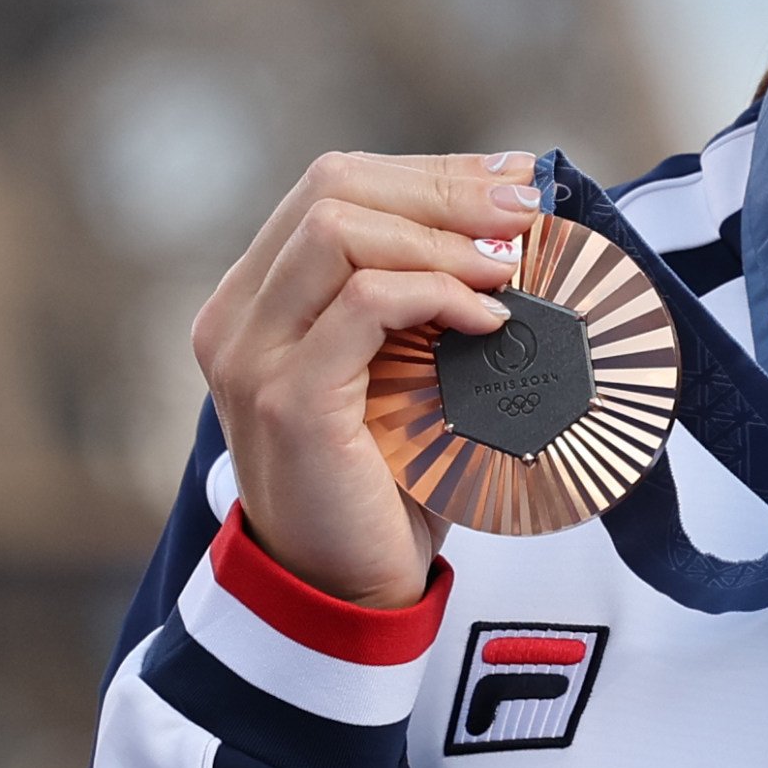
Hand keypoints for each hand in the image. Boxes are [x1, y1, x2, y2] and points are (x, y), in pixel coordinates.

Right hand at [192, 151, 542, 608]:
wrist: (346, 594)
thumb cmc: (387, 483)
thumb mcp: (405, 368)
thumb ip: (427, 297)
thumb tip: (514, 217)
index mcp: (255, 299)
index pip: (332, 186)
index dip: (430, 173)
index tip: (515, 179)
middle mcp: (237, 318)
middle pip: (332, 187)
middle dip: (444, 187)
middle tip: (529, 209)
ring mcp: (252, 357)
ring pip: (338, 227)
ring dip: (442, 235)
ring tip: (509, 265)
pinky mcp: (288, 399)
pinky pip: (365, 302)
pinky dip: (437, 293)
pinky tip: (489, 319)